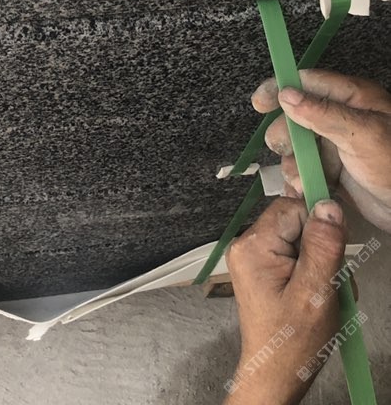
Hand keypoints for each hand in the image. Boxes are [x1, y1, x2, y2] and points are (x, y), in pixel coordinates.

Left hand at [223, 197, 346, 404]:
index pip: (292, 207)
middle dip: (321, 250)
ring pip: (301, 240)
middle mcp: (247, 244)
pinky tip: (316, 297)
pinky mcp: (263, 269)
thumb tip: (328, 205)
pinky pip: (296, 256)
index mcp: (253, 245)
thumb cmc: (292, 342)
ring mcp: (254, 256)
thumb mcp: (315, 293)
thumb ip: (323, 247)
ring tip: (323, 296)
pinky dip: (313, 274)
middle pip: (296, 222)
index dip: (318, 227)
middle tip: (328, 284)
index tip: (332, 255)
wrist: (275, 375)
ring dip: (321, 265)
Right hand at [253, 70, 390, 231]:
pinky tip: (301, 190)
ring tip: (300, 181)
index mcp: (353, 98)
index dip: (280, 89)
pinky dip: (300, 179)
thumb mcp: (363, 135)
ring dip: (293, 163)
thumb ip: (324, 113)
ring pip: (299, 146)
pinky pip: (307, 169)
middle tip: (284, 150)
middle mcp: (343, 118)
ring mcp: (339, 146)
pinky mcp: (337, 171)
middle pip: (297, 116)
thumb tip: (286, 94)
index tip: (260, 104)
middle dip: (286, 135)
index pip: (308, 82)